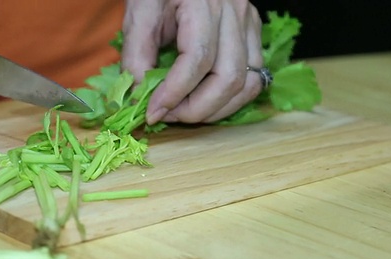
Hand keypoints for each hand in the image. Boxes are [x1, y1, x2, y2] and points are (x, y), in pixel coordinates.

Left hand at [121, 0, 263, 124]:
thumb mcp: (139, 14)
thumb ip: (136, 56)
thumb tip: (142, 98)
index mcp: (203, 1)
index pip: (197, 59)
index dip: (174, 93)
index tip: (152, 112)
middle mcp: (234, 10)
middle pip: (228, 78)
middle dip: (196, 109)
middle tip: (169, 115)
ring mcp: (249, 22)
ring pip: (247, 83)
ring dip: (216, 109)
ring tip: (186, 112)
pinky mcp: (254, 32)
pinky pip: (254, 77)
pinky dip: (231, 98)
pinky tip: (206, 100)